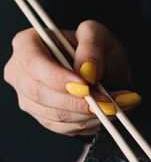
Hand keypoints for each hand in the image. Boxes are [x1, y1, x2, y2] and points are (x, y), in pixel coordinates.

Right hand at [4, 20, 135, 135]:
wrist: (102, 67)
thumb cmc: (95, 46)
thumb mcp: (98, 34)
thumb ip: (92, 46)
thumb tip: (87, 71)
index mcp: (28, 44)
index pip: (32, 62)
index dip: (57, 77)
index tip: (85, 86)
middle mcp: (22, 73)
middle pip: (40, 94)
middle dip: (78, 102)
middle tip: (108, 101)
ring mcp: (31, 98)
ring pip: (56, 115)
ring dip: (90, 114)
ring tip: (116, 105)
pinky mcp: (45, 117)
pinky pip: (65, 128)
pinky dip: (91, 122)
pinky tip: (108, 112)